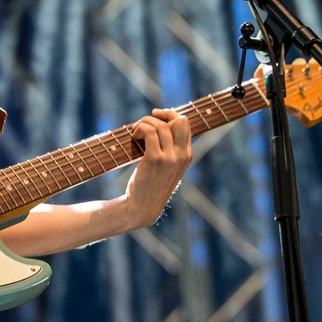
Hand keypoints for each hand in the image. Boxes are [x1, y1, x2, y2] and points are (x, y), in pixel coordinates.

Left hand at [123, 109, 192, 228]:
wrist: (142, 207)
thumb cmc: (151, 185)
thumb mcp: (167, 167)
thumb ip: (170, 149)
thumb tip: (160, 125)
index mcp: (187, 155)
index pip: (185, 124)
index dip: (170, 116)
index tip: (156, 117)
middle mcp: (182, 155)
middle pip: (180, 120)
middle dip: (162, 115)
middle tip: (146, 121)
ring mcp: (170, 158)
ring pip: (161, 125)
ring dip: (145, 122)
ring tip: (136, 131)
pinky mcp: (155, 159)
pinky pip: (150, 132)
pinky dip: (140, 128)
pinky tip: (134, 136)